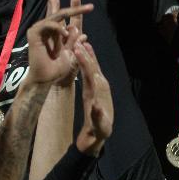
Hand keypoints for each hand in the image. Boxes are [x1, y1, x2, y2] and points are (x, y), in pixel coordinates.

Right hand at [25, 0, 91, 86]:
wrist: (47, 79)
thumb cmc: (58, 69)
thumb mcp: (71, 54)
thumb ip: (74, 43)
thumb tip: (82, 33)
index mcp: (57, 32)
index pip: (62, 13)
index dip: (71, 5)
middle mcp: (47, 28)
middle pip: (54, 6)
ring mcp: (40, 29)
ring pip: (56, 15)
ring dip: (70, 16)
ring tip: (76, 25)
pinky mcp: (34, 33)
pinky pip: (48, 24)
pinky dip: (58, 29)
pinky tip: (64, 34)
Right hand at [75, 41, 113, 155]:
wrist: (97, 139)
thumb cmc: (97, 133)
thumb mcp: (99, 127)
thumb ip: (97, 116)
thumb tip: (95, 105)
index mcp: (100, 94)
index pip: (92, 73)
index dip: (85, 61)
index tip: (77, 49)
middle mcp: (101, 88)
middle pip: (93, 67)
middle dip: (86, 54)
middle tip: (77, 40)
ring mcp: (98, 89)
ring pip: (93, 68)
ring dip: (87, 56)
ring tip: (81, 43)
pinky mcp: (93, 91)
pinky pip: (90, 73)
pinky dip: (87, 64)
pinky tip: (84, 57)